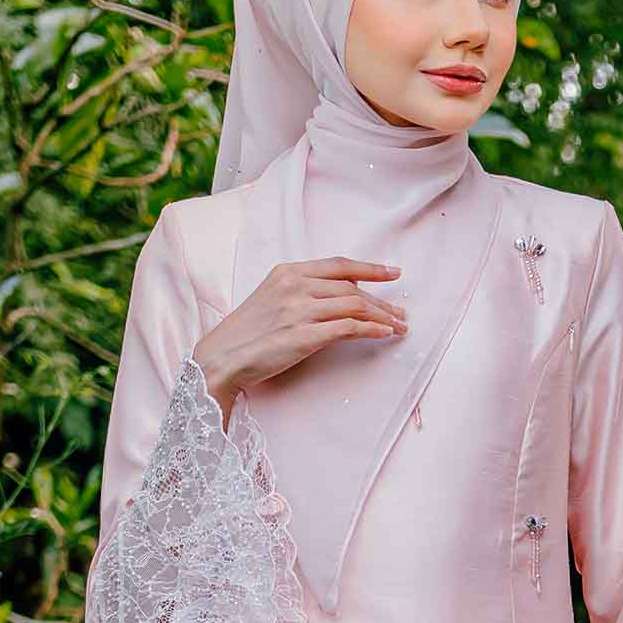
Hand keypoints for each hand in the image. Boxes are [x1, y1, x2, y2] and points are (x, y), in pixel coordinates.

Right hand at [192, 257, 407, 411]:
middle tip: (401, 313)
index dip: (370, 268)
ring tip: (398, 327)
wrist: (221, 357)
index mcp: (288, 272)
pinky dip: (372, 329)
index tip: (393, 273)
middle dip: (382, 301)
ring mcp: (300, 309)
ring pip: (355, 305)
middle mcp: (296, 285)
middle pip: (352, 287)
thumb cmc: (246, 334)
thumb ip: (303, 293)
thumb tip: (340, 299)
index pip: (339, 265)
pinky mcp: (305, 336)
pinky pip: (349, 327)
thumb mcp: (273, 300)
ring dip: (382, 316)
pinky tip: (384, 334)